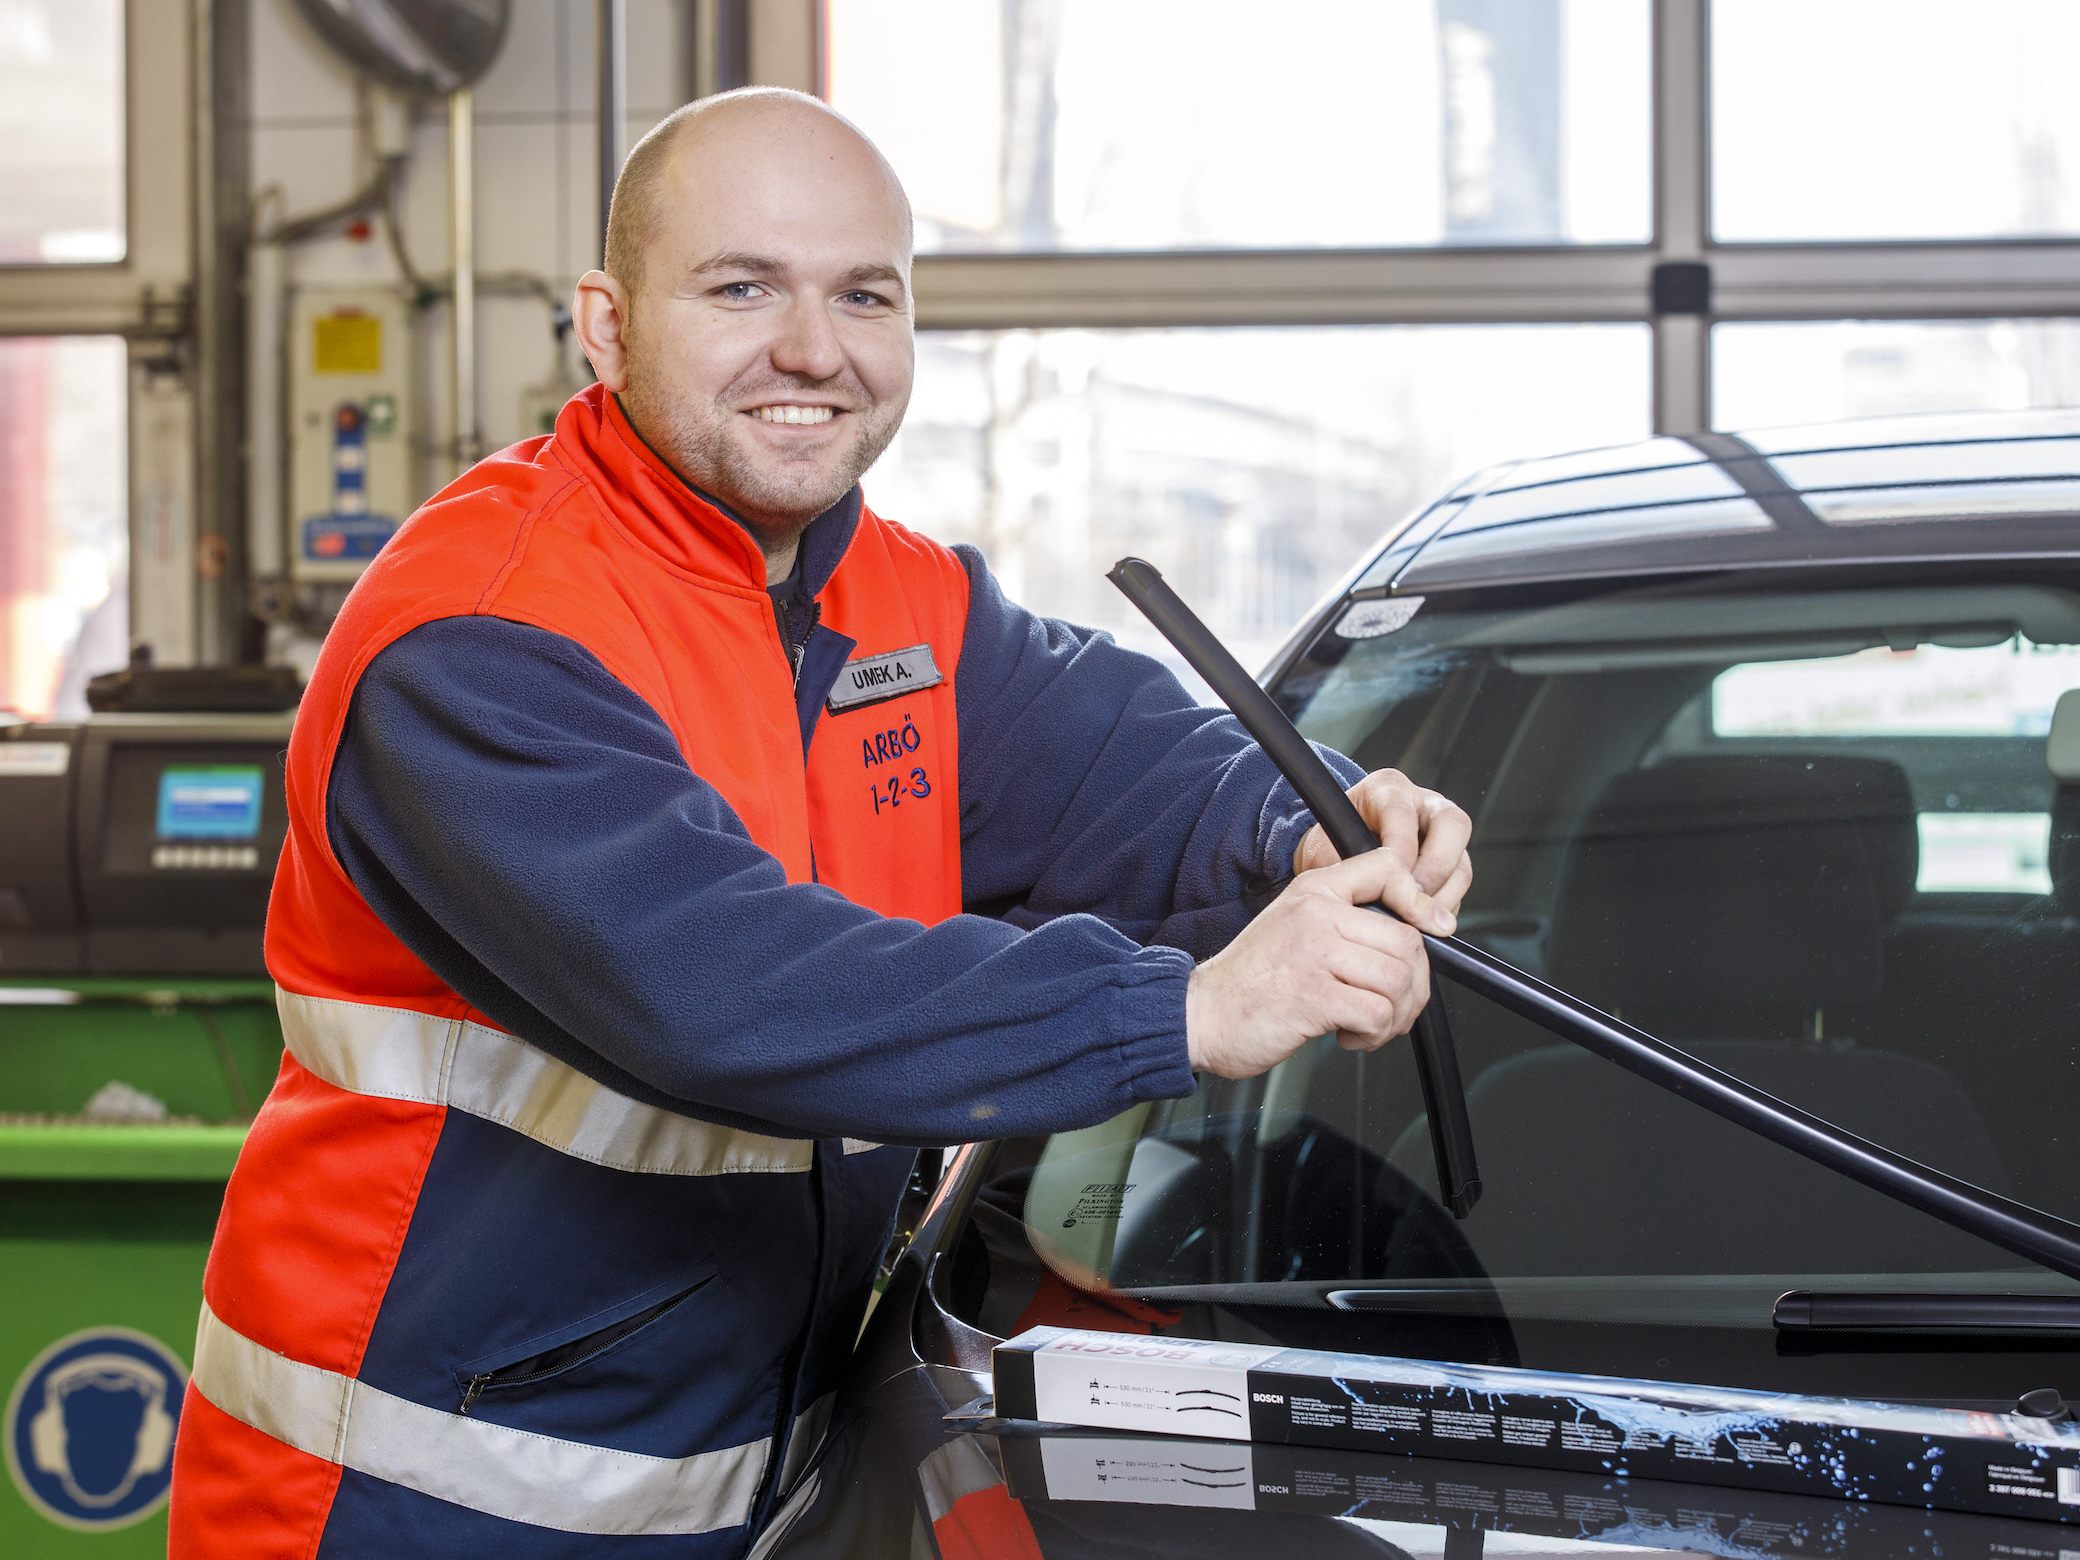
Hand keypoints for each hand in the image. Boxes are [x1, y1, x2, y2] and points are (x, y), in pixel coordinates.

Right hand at [1185, 847, 1432, 1078]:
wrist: (1201, 1013)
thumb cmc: (1250, 980)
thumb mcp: (1294, 926)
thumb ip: (1343, 921)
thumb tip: (1409, 937)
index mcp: (1314, 890)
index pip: (1387, 868)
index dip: (1421, 900)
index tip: (1434, 928)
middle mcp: (1316, 914)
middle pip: (1406, 941)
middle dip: (1413, 985)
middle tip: (1391, 1006)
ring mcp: (1315, 954)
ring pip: (1398, 981)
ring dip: (1394, 1016)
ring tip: (1366, 1025)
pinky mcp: (1314, 997)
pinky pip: (1377, 1014)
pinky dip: (1372, 1035)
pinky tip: (1347, 1035)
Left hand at [1293, 769, 1470, 933]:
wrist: (1334, 857)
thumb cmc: (1331, 849)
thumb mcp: (1328, 850)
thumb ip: (1351, 867)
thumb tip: (1375, 895)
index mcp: (1386, 790)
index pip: (1403, 814)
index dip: (1400, 851)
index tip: (1390, 880)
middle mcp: (1422, 804)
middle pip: (1453, 825)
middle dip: (1436, 868)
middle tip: (1415, 898)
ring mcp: (1442, 833)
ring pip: (1461, 861)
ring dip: (1442, 894)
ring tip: (1415, 916)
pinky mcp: (1452, 861)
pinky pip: (1458, 886)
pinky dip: (1443, 906)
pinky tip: (1419, 918)